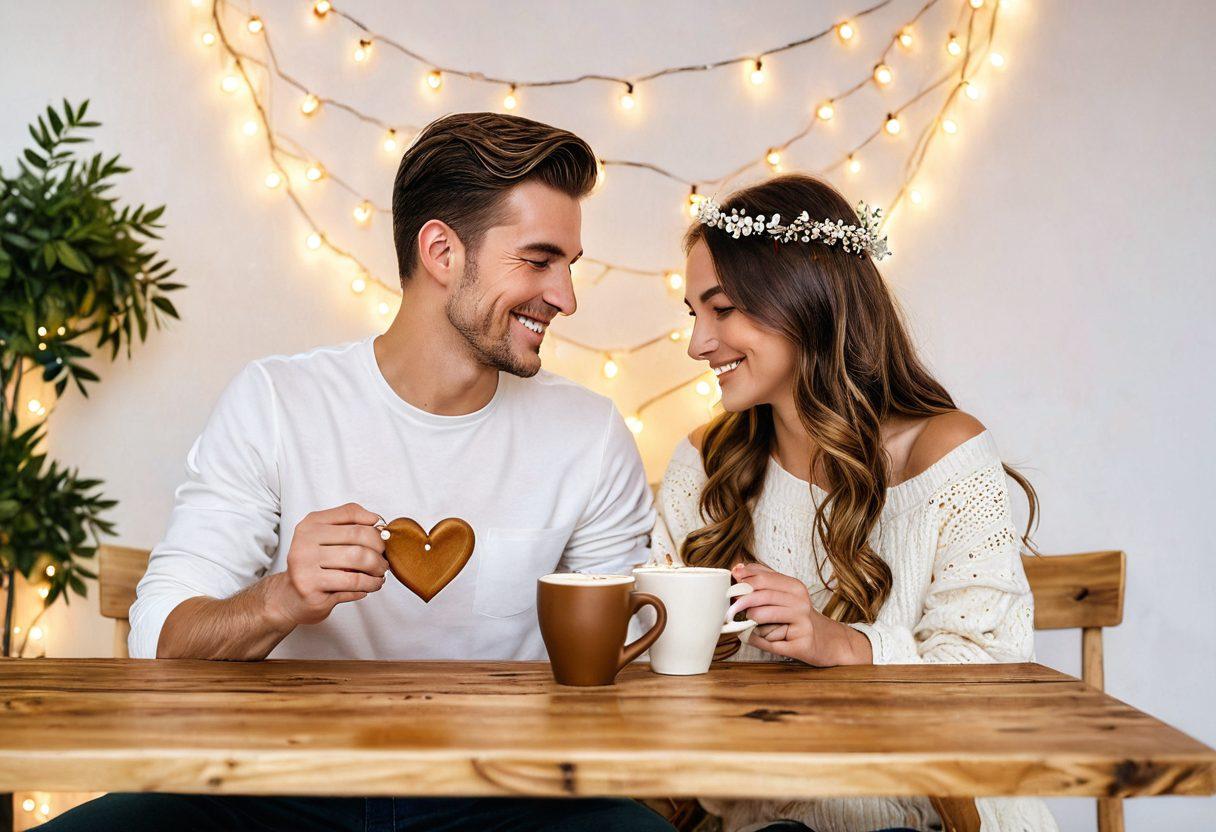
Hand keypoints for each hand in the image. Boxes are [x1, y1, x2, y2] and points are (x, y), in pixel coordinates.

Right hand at [264, 502, 388, 628]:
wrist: (289, 597)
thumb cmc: (314, 566)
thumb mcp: (326, 538)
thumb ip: (349, 524)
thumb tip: (376, 521)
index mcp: (310, 524)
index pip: (351, 513)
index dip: (373, 526)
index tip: (383, 538)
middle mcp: (305, 542)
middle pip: (358, 537)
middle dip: (379, 550)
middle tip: (383, 561)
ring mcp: (305, 565)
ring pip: (358, 561)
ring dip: (377, 570)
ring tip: (379, 575)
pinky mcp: (311, 588)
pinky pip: (353, 584)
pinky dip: (369, 585)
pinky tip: (370, 586)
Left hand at [729, 562, 871, 665]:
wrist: (826, 641)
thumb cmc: (797, 617)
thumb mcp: (783, 594)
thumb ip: (762, 580)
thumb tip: (736, 569)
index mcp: (794, 587)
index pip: (763, 578)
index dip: (743, 581)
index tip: (731, 587)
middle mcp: (800, 602)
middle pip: (762, 596)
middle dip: (742, 601)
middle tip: (731, 607)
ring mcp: (802, 622)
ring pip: (763, 617)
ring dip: (749, 621)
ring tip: (747, 623)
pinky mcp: (801, 642)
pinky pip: (769, 641)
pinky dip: (756, 640)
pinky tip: (754, 637)